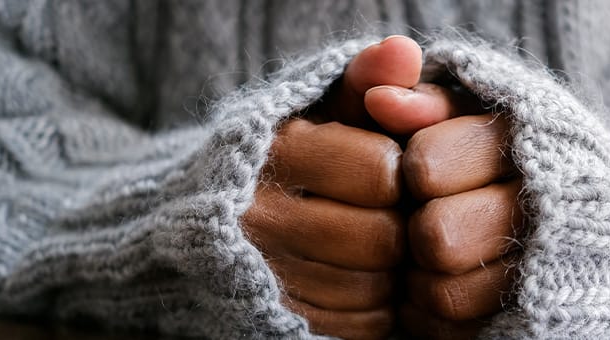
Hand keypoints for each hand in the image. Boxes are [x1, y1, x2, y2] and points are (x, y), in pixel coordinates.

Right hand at [241, 36, 422, 338]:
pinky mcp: (276, 318)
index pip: (381, 172)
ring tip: (376, 246)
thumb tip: (406, 51)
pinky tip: (362, 280)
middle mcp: (259, 216)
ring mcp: (263, 275)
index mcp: (275, 152)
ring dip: (389, 271)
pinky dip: (374, 308)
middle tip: (390, 215)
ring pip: (372, 288)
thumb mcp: (318, 106)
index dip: (398, 173)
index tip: (387, 171)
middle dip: (398, 226)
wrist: (204, 218)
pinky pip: (359, 327)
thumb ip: (364, 78)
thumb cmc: (284, 153)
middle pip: (380, 237)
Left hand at [400, 110, 523, 338]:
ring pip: (446, 292)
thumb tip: (379, 102)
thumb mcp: (456, 112)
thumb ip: (420, 98)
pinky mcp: (530, 311)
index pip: (425, 164)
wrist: (554, 212)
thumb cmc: (479, 154)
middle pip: (437, 236)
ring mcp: (542, 267)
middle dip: (419, 228)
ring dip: (420, 279)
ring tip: (428, 256)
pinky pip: (456, 330)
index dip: (413, 170)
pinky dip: (432, 316)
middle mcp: (544, 205)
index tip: (424, 169)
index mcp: (523, 138)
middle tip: (426, 217)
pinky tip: (440, 285)